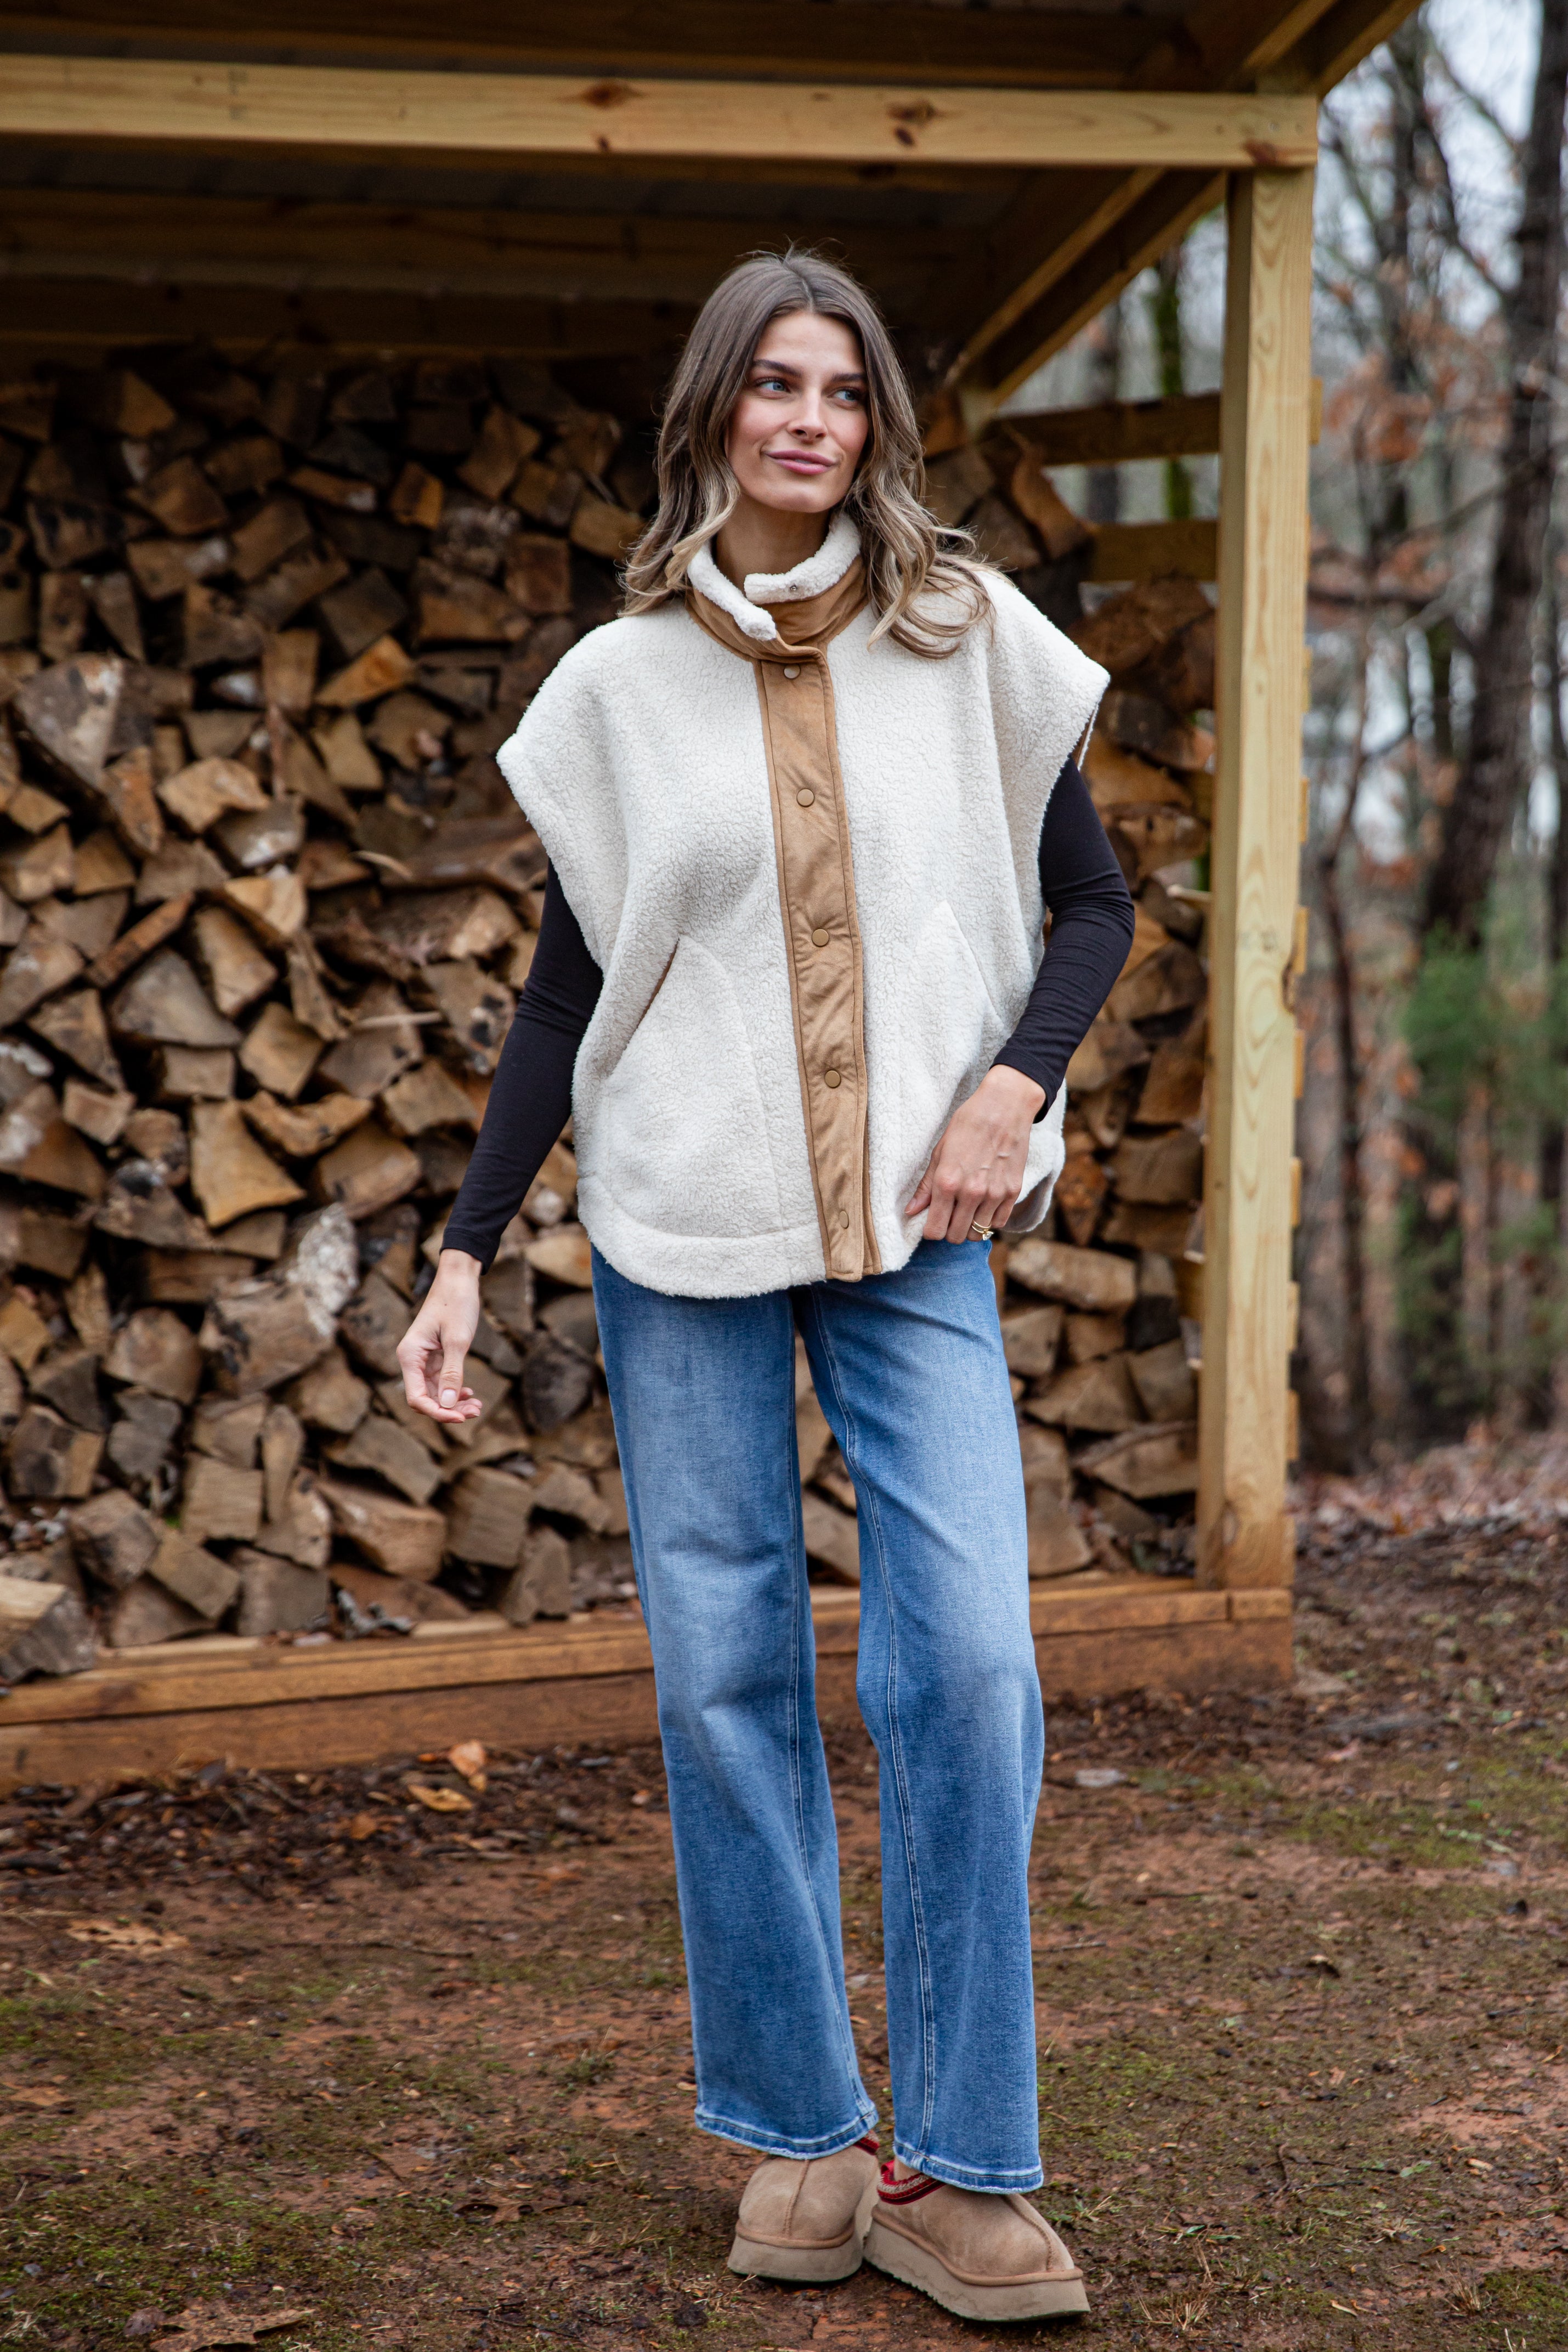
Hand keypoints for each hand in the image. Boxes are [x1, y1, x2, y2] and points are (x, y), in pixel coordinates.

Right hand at [396, 1249, 486, 1422]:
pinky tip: (470, 1393)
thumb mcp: (458, 1340)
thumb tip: (448, 1405)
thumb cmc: (456, 1303)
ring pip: (436, 1392)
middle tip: (476, 1412)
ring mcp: (423, 1359)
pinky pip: (442, 1382)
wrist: (459, 1279)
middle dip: (450, 1409)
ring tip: (478, 1407)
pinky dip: (455, 1390)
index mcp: (410, 1355)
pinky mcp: (435, 1357)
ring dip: (455, 1402)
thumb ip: (452, 1373)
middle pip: (426, 1398)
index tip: (461, 1417)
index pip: (416, 1398)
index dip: (437, 1412)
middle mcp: (413, 1360)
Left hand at [905, 1064, 1045, 1242]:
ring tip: (966, 1210)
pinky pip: (998, 1223)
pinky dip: (989, 1219)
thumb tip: (911, 1212)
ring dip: (969, 1227)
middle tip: (949, 1215)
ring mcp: (995, 1194)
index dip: (930, 1230)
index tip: (932, 1221)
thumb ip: (926, 1186)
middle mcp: (971, 1193)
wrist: (1005, 1106)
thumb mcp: (940, 1151)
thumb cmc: (968, 1124)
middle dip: (948, 1230)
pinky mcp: (1013, 1192)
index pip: (935, 1230)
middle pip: (955, 1236)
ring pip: (977, 1234)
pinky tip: (984, 1205)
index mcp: (947, 1182)